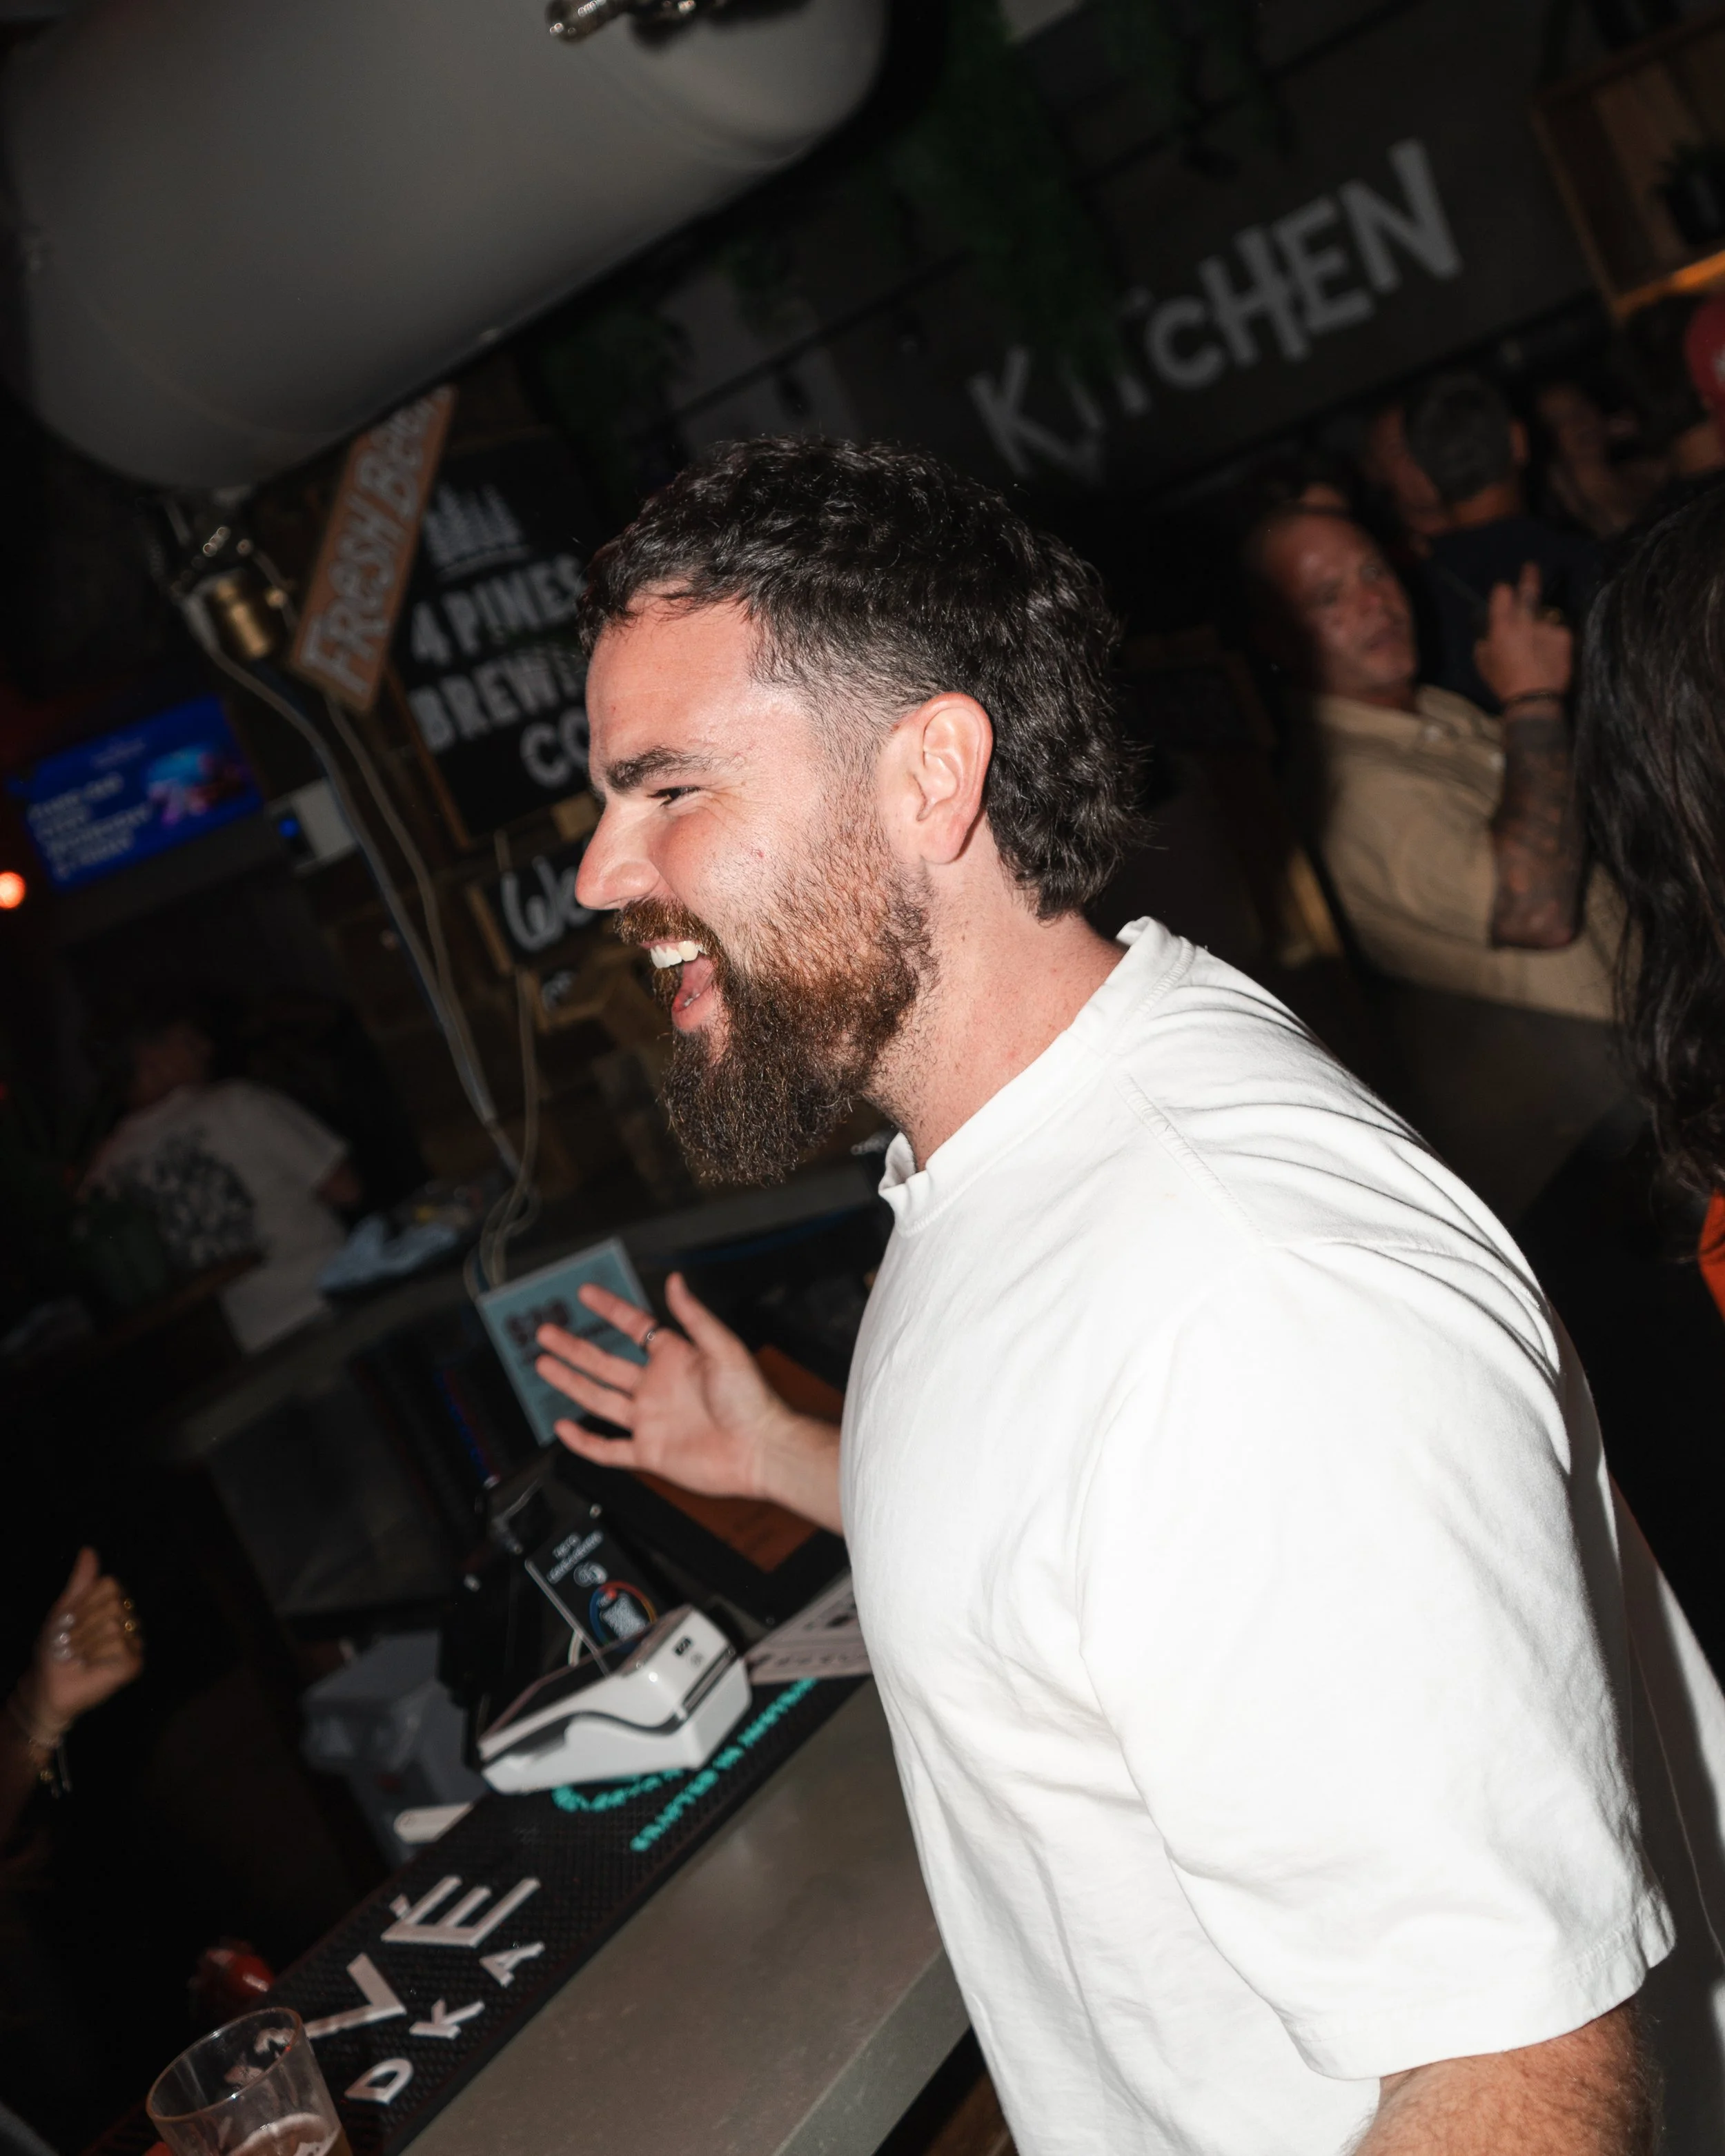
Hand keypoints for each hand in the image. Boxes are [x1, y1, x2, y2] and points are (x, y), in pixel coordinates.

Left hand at [17, 1549, 143, 1739]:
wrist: (48, 1683)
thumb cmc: (54, 1647)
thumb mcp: (63, 1608)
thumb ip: (80, 1581)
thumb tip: (89, 1549)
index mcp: (114, 1603)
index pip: (111, 1585)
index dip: (85, 1602)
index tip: (69, 1619)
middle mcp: (128, 1620)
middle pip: (113, 1605)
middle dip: (83, 1624)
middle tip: (71, 1641)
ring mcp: (134, 1642)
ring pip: (115, 1627)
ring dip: (86, 1643)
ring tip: (77, 1655)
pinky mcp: (134, 1663)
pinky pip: (121, 1649)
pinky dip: (97, 1658)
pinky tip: (91, 1665)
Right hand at [536, 1272, 802, 1501]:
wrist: (761, 1449)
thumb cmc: (753, 1399)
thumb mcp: (724, 1348)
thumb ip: (695, 1316)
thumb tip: (676, 1281)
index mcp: (675, 1358)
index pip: (633, 1327)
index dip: (610, 1309)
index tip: (585, 1293)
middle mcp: (657, 1387)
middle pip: (604, 1363)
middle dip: (573, 1347)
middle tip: (546, 1331)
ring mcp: (650, 1420)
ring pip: (598, 1399)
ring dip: (571, 1381)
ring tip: (543, 1364)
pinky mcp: (650, 1452)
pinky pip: (608, 1448)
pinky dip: (584, 1442)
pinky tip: (564, 1428)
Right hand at [1474, 561, 1571, 707]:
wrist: (1534, 699)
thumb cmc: (1504, 684)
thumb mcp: (1484, 665)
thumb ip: (1484, 646)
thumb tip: (1485, 637)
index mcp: (1502, 627)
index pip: (1502, 594)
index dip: (1503, 591)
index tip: (1505, 590)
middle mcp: (1525, 621)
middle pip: (1529, 590)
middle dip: (1529, 576)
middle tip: (1531, 567)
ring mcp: (1547, 626)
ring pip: (1546, 616)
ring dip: (1543, 624)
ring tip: (1542, 642)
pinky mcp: (1564, 636)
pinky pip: (1559, 632)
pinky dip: (1555, 640)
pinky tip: (1552, 654)